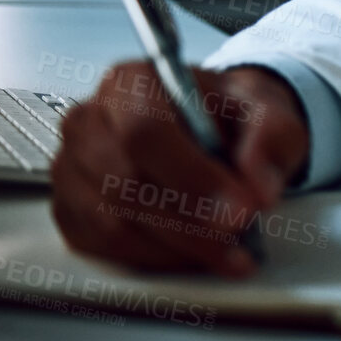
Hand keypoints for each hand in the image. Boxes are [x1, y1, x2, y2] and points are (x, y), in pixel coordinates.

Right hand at [50, 62, 310, 275]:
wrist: (213, 127)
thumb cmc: (232, 116)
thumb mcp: (269, 111)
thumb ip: (271, 137)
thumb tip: (258, 186)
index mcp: (132, 81)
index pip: (146, 132)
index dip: (192, 178)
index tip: (240, 211)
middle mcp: (90, 120)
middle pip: (125, 183)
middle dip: (189, 224)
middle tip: (240, 244)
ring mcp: (71, 168)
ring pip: (113, 223)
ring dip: (176, 248)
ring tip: (228, 252)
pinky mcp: (69, 210)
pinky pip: (103, 248)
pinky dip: (154, 258)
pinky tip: (193, 253)